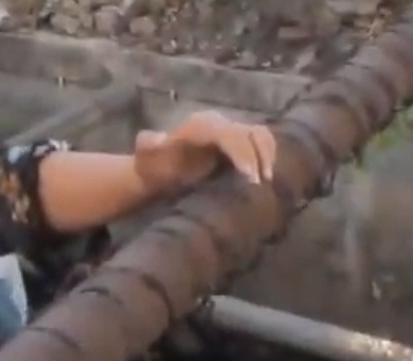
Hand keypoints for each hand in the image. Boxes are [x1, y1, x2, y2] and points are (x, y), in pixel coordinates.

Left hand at [133, 110, 276, 193]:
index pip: (229, 134)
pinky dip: (267, 156)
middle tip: (259, 185)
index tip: (249, 176)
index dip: (242, 152)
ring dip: (266, 156)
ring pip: (259, 135)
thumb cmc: (152, 167)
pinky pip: (260, 142)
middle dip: (258, 157)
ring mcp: (228, 130)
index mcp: (200, 126)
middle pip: (249, 133)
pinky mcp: (236, 141)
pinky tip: (264, 176)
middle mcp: (217, 123)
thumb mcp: (145, 157)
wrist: (156, 169)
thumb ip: (148, 146)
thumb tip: (157, 139)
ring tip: (264, 181)